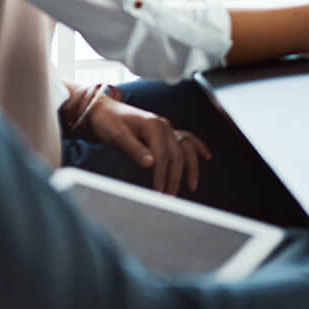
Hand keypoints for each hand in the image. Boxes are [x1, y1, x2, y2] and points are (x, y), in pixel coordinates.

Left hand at [83, 94, 210, 196]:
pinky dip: (197, 148)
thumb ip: (134, 149)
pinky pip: (186, 139)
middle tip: (168, 197)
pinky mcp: (165, 132)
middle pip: (176, 154)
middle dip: (175, 177)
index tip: (158, 192)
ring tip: (191, 186)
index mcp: (153, 125)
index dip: (161, 175)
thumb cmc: (107, 122)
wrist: (102, 110)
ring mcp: (166, 128)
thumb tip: (151, 164)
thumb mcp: (117, 135)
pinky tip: (206, 157)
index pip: (162, 155)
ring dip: (190, 167)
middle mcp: (164, 125)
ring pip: (185, 148)